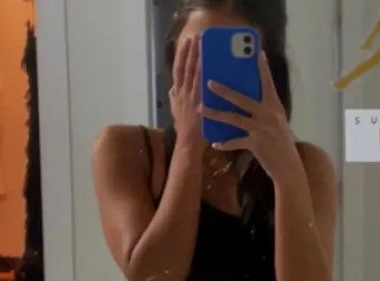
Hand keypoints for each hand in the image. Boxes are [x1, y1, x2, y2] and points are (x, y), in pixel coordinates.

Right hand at [169, 36, 204, 152]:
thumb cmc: (184, 128)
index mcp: (176, 93)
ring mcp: (190, 98)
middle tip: (195, 37)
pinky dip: (202, 75)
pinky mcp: (198, 104)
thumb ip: (174, 98)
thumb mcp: (175, 111)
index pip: (177, 70)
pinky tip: (206, 65)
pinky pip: (200, 87)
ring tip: (202, 45)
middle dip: (189, 52)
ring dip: (196, 58)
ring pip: (192, 74)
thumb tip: (172, 87)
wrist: (188, 143)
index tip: (185, 43)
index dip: (180, 55)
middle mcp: (181, 93)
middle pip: (184, 68)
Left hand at [201, 51, 295, 179]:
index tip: (257, 53)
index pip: (268, 83)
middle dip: (224, 90)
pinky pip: (235, 142)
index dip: (263, 69)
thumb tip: (249, 97)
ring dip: (216, 113)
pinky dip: (224, 143)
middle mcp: (268, 115)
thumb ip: (266, 109)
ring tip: (202, 108)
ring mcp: (261, 129)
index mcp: (274, 106)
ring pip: (234, 119)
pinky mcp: (255, 144)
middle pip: (242, 99)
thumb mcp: (277, 121)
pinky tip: (214, 143)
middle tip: (209, 82)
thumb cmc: (281, 142)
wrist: (288, 166)